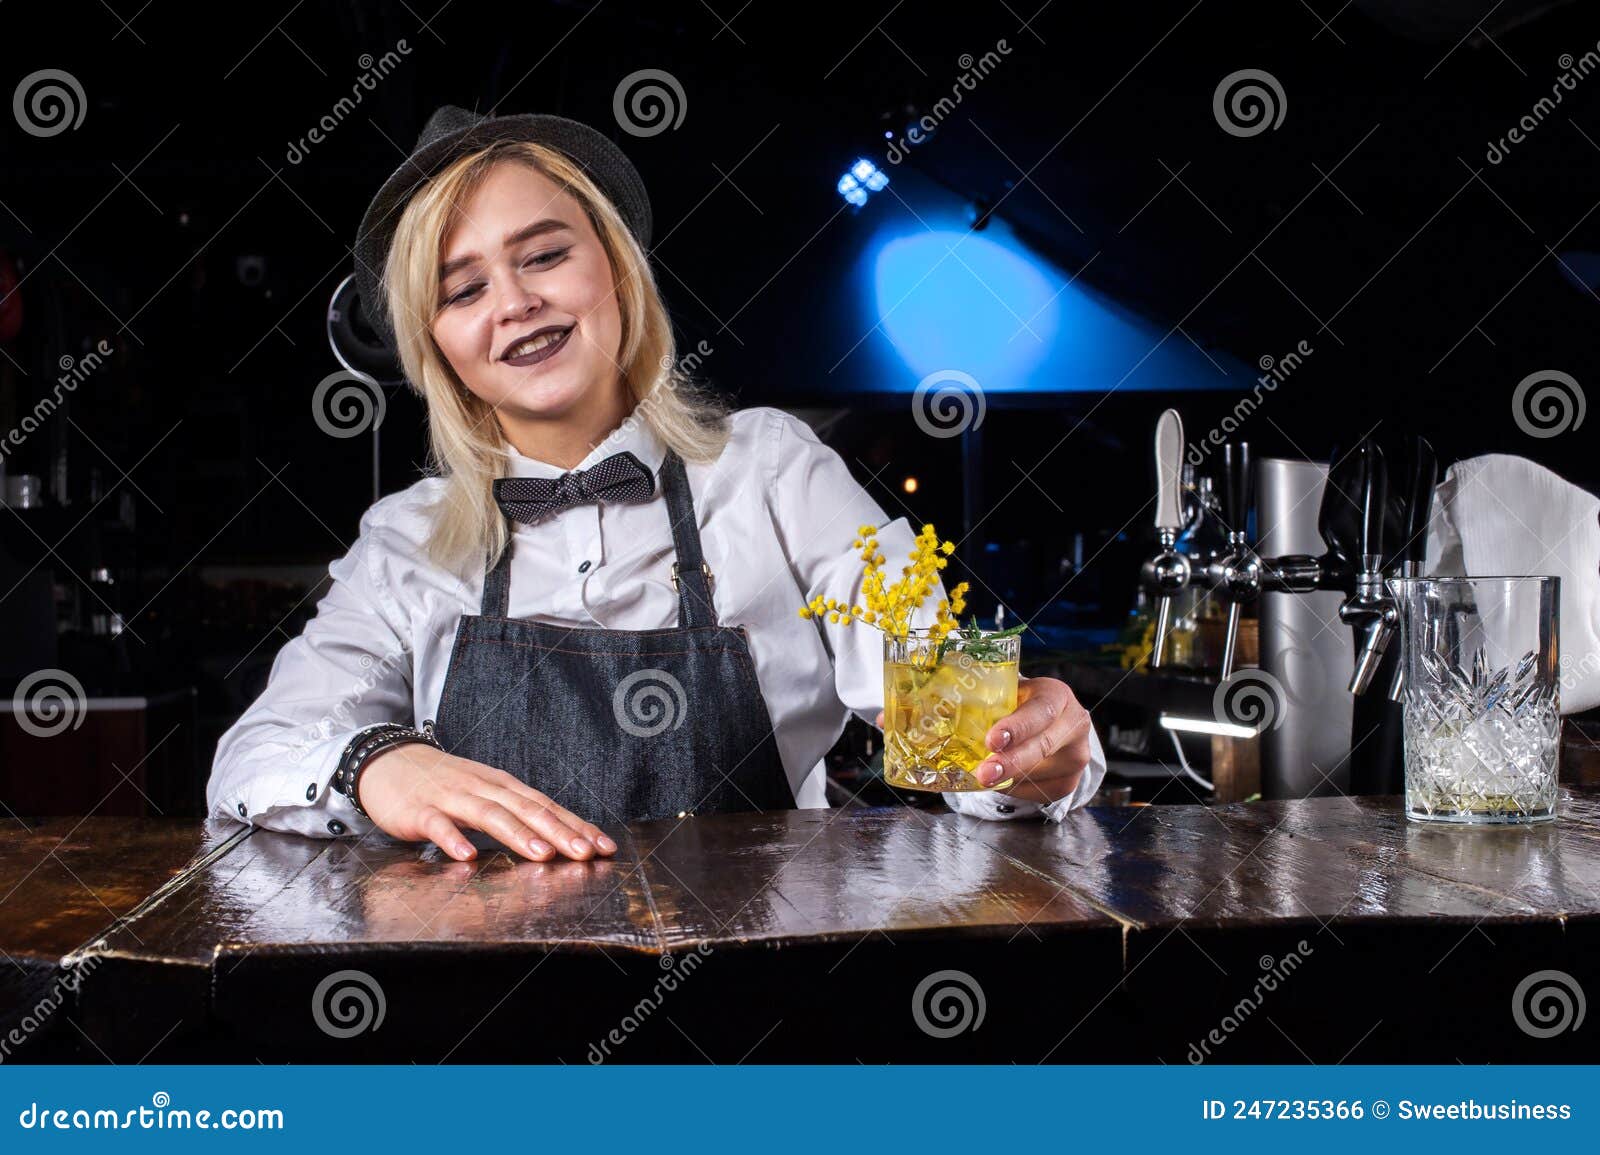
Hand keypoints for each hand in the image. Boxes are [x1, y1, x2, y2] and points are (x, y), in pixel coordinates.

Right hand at [356, 742, 618, 862]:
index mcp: (503, 787)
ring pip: (490, 815)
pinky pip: (438, 825)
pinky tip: (468, 855)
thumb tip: (557, 837)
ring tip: (542, 854)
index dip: (577, 826)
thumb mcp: (485, 794)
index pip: (546, 806)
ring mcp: (452, 798)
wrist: (389, 762)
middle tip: (586, 853)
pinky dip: (453, 839)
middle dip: (559, 831)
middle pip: (527, 809)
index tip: (605, 846)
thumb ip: (515, 814)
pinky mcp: (420, 810)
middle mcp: (484, 788)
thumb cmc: (444, 785)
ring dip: (518, 834)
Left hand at [874, 677, 1092, 805]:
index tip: (991, 739)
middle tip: (981, 773)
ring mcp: (1073, 757)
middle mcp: (1071, 725)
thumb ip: (952, 700)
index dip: (1017, 726)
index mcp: (1054, 695)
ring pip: (1036, 775)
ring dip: (1004, 779)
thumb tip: (886, 718)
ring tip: (980, 779)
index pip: (1041, 710)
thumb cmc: (1017, 703)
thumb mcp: (997, 693)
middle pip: (1040, 748)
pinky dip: (1012, 789)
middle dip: (1008, 763)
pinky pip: (1036, 793)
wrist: (1054, 722)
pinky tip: (998, 781)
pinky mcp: (1068, 783)